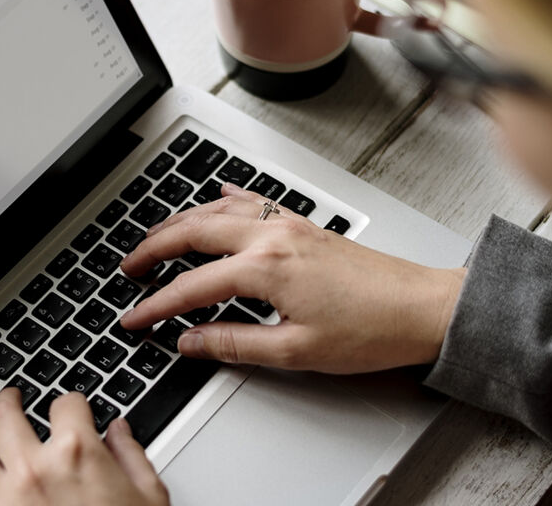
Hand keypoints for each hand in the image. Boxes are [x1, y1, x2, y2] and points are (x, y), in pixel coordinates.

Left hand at [0, 388, 168, 505]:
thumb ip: (133, 456)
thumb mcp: (149, 498)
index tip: (72, 408)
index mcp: (77, 454)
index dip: (72, 402)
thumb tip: (120, 432)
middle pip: (4, 416)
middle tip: (9, 398)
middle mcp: (33, 470)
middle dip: (6, 400)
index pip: (67, 404)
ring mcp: (2, 501)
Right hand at [118, 183, 464, 373]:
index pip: (191, 288)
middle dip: (153, 248)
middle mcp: (273, 237)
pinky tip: (215, 198)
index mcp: (265, 269)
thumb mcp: (296, 352)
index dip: (155, 305)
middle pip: (193, 232)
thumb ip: (234, 344)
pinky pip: (252, 201)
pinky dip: (223, 200)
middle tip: (128, 268)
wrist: (424, 309)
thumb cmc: (372, 331)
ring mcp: (289, 225)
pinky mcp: (304, 225)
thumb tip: (190, 342)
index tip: (133, 319)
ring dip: (180, 222)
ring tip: (155, 238)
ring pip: (217, 210)